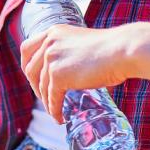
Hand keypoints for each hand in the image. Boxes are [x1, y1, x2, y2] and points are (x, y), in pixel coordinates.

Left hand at [19, 23, 135, 123]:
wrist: (122, 51)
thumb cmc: (112, 49)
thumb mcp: (82, 44)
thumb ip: (70, 53)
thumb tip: (70, 74)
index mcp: (54, 32)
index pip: (27, 49)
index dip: (27, 66)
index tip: (33, 78)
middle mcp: (49, 42)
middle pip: (29, 69)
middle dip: (35, 86)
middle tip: (45, 98)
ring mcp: (52, 58)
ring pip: (41, 86)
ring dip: (46, 101)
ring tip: (55, 111)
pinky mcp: (58, 76)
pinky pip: (52, 98)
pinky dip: (54, 110)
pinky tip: (60, 117)